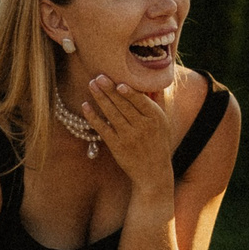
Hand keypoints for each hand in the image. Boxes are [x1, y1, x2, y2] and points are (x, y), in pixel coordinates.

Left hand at [81, 74, 174, 190]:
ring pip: (112, 114)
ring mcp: (129, 137)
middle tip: (99, 76)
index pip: (141, 101)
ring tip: (92, 84)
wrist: (154, 173)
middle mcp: (143, 127)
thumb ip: (156, 101)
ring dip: (100, 98)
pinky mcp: (117, 146)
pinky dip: (93, 117)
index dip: (130, 92)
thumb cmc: (158, 143)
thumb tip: (152, 80)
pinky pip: (103, 129)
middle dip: (110, 90)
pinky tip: (85, 106)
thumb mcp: (163, 122)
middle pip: (124, 105)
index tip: (119, 82)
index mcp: (156, 118)